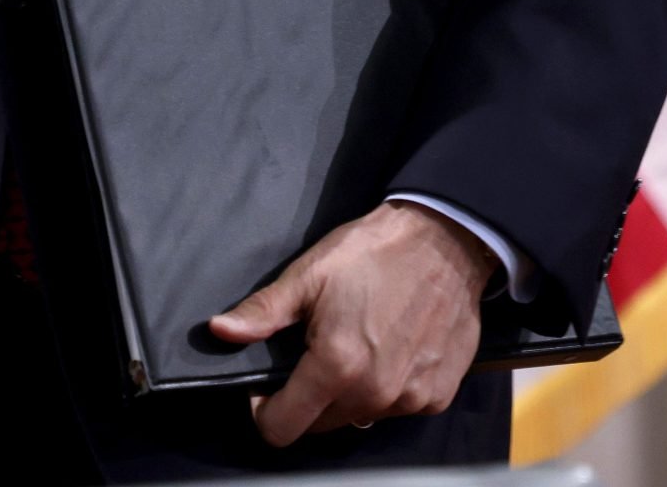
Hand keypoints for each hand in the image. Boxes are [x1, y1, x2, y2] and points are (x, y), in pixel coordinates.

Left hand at [208, 200, 497, 446]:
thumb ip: (264, 311)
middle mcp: (374, 393)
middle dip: (309, 398)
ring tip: (361, 345)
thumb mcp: (311, 273)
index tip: (271, 384)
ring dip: (351, 393)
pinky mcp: (438, 393)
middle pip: (320, 425)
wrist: (447, 238)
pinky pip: (398, 407)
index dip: (265, 408)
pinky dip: (390, 389)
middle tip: (319, 351)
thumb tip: (220, 331)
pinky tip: (394, 349)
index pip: (282, 427)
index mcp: (336, 366)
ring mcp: (411, 398)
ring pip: (360, 417)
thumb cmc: (377, 251)